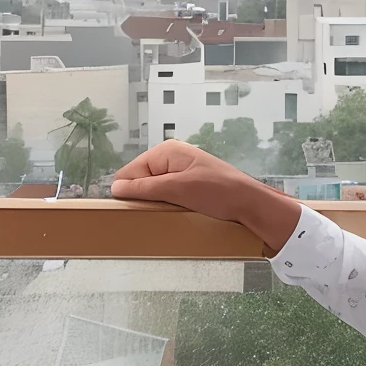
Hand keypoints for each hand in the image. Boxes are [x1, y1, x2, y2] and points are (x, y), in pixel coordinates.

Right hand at [111, 140, 299, 251]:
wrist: (250, 204)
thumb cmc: (218, 192)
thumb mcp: (177, 189)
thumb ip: (145, 188)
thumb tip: (116, 188)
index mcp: (166, 152)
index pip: (130, 172)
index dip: (129, 191)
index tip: (136, 209)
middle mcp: (172, 158)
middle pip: (141, 180)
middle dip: (143, 197)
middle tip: (155, 212)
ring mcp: (181, 171)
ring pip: (154, 190)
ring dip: (156, 203)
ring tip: (168, 213)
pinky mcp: (190, 185)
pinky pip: (168, 195)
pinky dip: (168, 205)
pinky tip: (176, 212)